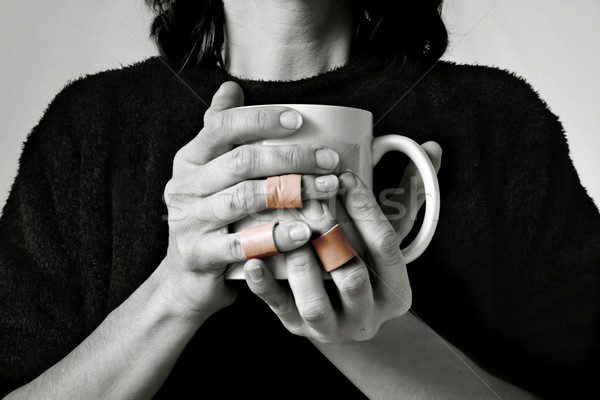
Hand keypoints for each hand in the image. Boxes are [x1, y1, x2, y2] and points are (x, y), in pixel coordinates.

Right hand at [161, 81, 340, 314]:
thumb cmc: (208, 217)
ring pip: (243, 198)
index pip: (222, 126)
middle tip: (329, 161)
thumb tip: (230, 88)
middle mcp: (184, 186)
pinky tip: (304, 233)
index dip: (262, 120)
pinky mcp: (199, 254)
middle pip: (241, 161)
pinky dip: (276, 236)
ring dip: (291, 192)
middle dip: (291, 158)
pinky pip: (242, 243)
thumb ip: (221, 133)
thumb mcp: (207, 173)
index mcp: (189, 160)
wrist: (186, 277)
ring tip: (326, 191)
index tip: (300, 121)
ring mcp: (189, 221)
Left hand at [243, 146, 441, 342]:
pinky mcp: (297, 328)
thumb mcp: (391, 238)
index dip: (366, 209)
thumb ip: (409, 197)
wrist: (348, 321)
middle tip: (308, 197)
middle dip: (330, 233)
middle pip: (351, 275)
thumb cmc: (369, 267)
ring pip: (315, 301)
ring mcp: (331, 327)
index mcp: (397, 292)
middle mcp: (367, 315)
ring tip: (284, 224)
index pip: (386, 246)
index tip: (344, 177)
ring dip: (298, 260)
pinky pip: (279, 311)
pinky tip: (253, 261)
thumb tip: (431, 148)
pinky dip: (264, 287)